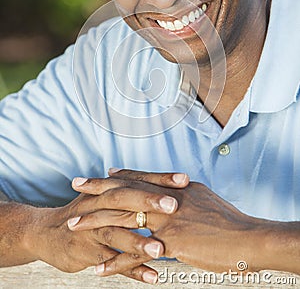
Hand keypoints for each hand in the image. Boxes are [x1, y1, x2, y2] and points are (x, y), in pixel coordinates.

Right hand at [28, 178, 181, 283]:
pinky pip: (111, 261)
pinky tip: (152, 276)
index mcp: (109, 189)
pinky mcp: (87, 251)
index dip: (160, 179)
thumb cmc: (84, 214)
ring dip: (138, 241)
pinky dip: (131, 269)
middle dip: (150, 202)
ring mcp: (92, 228)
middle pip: (126, 200)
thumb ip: (129, 190)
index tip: (184, 179)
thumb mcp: (103, 197)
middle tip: (174, 206)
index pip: (138, 180)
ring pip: (116, 232)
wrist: (46, 232)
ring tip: (162, 249)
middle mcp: (99, 205)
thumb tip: (162, 184)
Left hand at [73, 170, 272, 275]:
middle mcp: (168, 199)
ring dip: (95, 223)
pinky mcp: (171, 244)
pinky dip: (115, 261)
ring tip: (73, 226)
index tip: (100, 174)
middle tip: (75, 186)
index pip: (141, 178)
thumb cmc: (229, 221)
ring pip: (123, 218)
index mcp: (176, 188)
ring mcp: (168, 220)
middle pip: (125, 192)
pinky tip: (98, 267)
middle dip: (97, 189)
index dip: (119, 175)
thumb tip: (172, 191)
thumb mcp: (204, 199)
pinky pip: (136, 254)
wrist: (248, 238)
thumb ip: (183, 195)